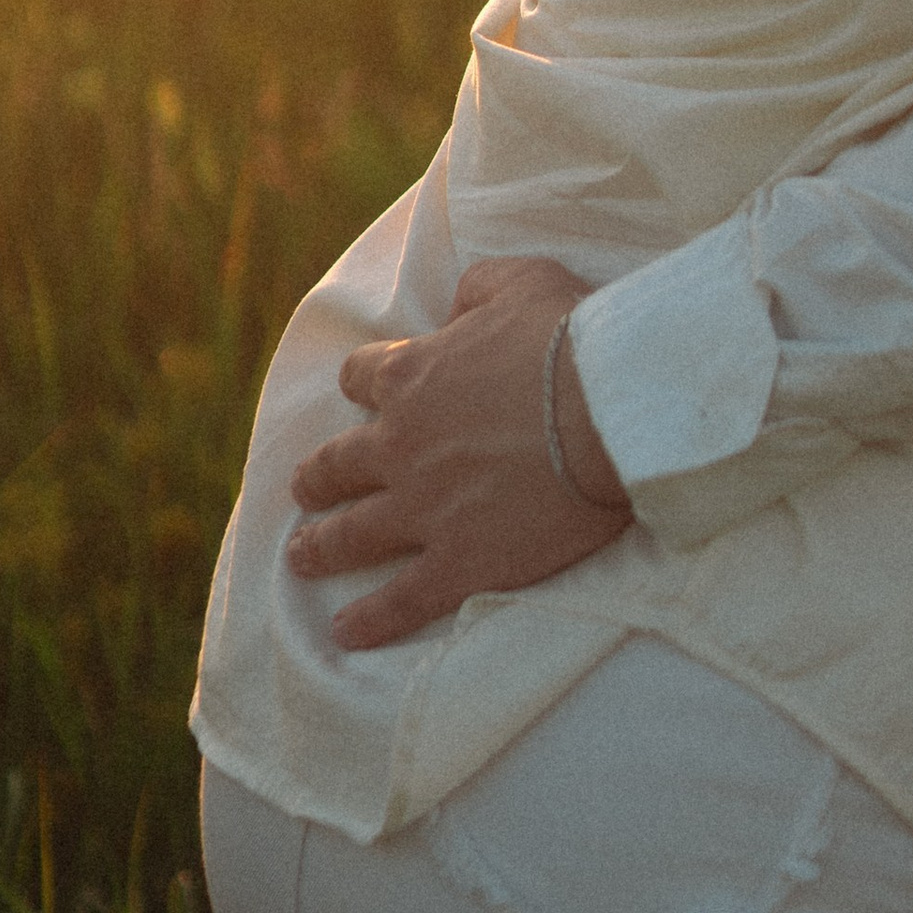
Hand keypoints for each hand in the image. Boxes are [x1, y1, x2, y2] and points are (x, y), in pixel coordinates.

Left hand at [285, 254, 634, 650]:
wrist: (609, 410)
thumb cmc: (571, 338)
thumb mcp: (520, 280)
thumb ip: (475, 288)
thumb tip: (455, 309)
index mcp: (412, 377)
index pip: (361, 378)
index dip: (364, 385)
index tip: (366, 395)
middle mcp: (401, 445)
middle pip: (338, 463)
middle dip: (319, 478)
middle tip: (306, 491)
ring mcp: (424, 509)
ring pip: (352, 533)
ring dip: (322, 547)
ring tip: (303, 558)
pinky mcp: (459, 562)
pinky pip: (401, 600)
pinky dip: (370, 620)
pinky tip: (347, 631)